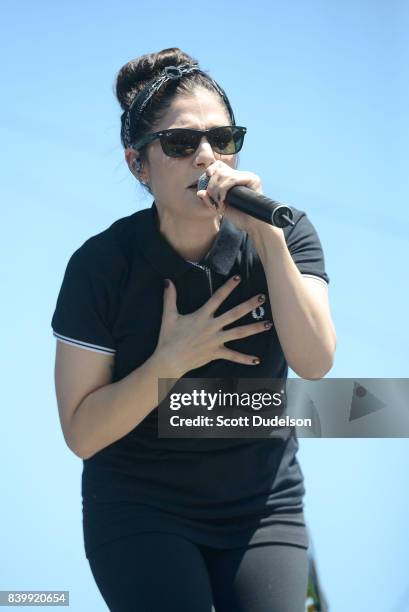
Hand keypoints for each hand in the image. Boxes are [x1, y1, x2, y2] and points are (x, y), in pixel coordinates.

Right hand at [154, 275, 272, 377]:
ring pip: (239, 333)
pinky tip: (257, 360)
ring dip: (254, 329)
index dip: (228, 287)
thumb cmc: (168, 338)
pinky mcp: (216, 353)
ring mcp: (215, 341)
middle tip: (263, 297)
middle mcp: (212, 327)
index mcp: (201, 316)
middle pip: (234, 314)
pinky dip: (245, 359)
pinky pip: (233, 356)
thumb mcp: (168, 316)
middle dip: (249, 305)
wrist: (169, 361)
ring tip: (269, 324)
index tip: (239, 277)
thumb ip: (170, 298)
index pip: (217, 298)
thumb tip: (167, 281)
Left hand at [196, 160, 265, 233]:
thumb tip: (199, 192)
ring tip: (219, 202)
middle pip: (220, 170)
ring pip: (225, 174)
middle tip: (214, 200)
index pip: (219, 165)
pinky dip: (224, 189)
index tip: (207, 177)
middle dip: (212, 185)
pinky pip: (233, 179)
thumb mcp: (219, 207)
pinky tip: (223, 200)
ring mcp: (248, 176)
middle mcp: (242, 175)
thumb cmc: (238, 216)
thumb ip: (209, 200)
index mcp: (234, 178)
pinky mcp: (253, 179)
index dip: (211, 169)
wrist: (252, 224)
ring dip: (217, 189)